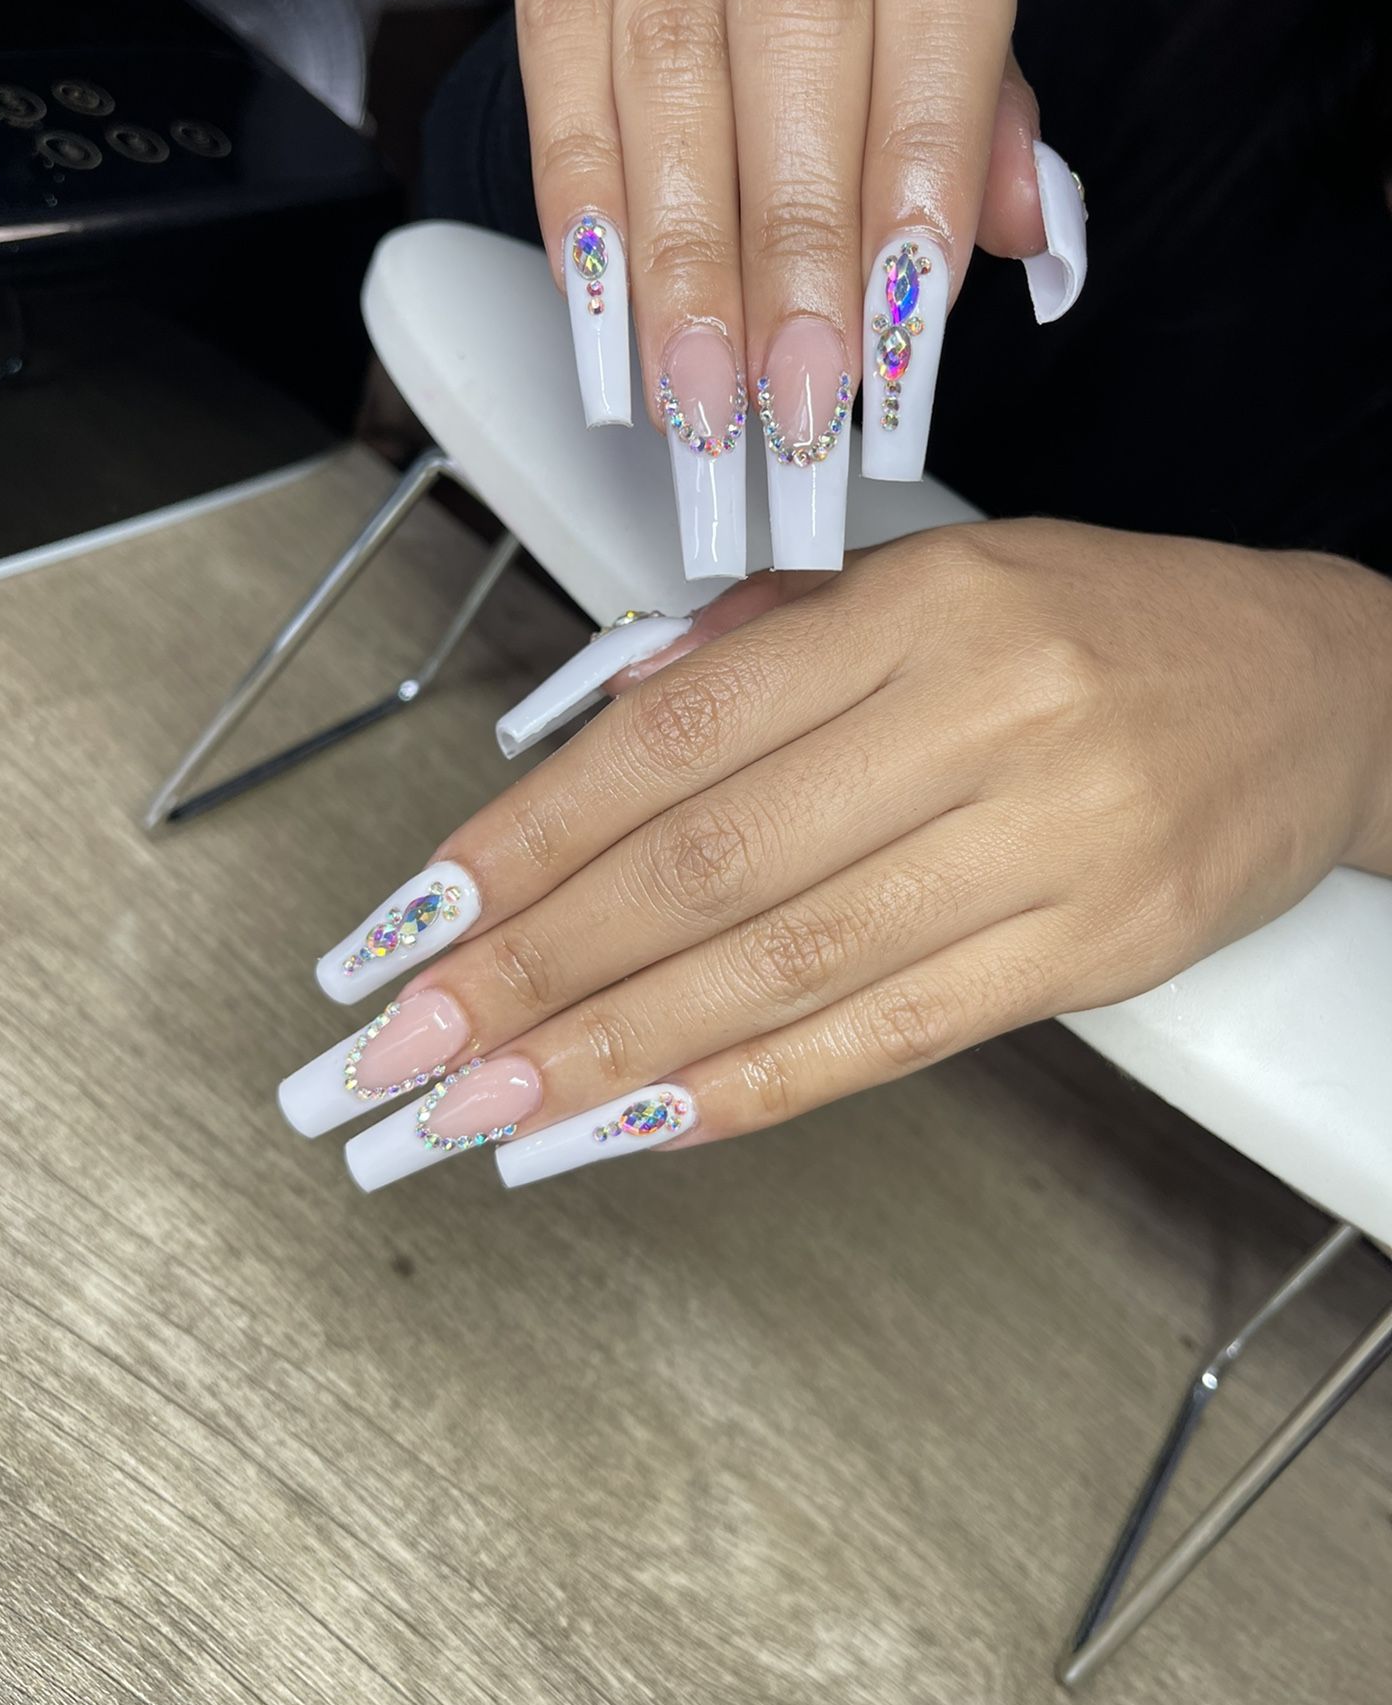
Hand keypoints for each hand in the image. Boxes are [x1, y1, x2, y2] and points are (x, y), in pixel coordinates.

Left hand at [281, 521, 1391, 1189]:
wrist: (1318, 693)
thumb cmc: (1104, 627)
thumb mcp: (934, 579)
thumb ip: (760, 646)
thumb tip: (588, 730)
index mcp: (919, 607)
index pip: (674, 738)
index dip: (527, 839)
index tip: (415, 921)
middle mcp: (982, 717)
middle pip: (708, 866)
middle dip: (535, 972)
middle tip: (404, 1055)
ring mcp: (1051, 843)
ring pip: (787, 965)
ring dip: (615, 1054)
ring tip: (488, 1115)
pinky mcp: (1100, 950)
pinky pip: (896, 1036)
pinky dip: (755, 1088)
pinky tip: (644, 1124)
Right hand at [494, 0, 1085, 578]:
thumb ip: (980, 72)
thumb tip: (1020, 226)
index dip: (921, 158)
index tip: (904, 320)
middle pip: (793, 30)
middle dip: (791, 242)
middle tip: (796, 394)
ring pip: (661, 58)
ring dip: (678, 252)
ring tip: (699, 391)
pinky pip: (550, 50)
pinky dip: (575, 193)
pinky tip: (602, 304)